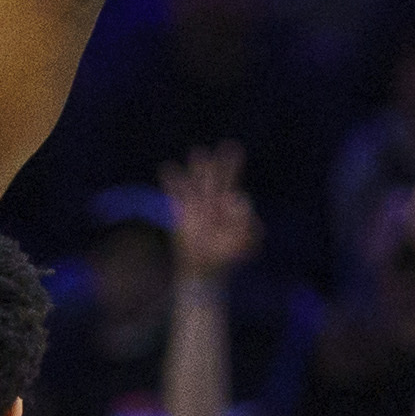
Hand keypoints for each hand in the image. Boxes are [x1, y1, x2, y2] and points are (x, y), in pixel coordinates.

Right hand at [161, 142, 260, 280]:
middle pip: (221, 179)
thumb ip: (247, 226)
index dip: (236, 208)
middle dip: (225, 165)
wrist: (203, 269)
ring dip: (200, 168)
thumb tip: (239, 205)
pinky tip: (167, 168)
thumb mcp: (243, 244)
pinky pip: (176, 193)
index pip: (237, 199)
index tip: (231, 219)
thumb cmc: (224, 258)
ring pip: (199, 182)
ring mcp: (198, 205)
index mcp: (232, 209)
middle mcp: (215, 203)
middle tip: (230, 146)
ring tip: (198, 152)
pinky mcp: (183, 212)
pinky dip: (172, 181)